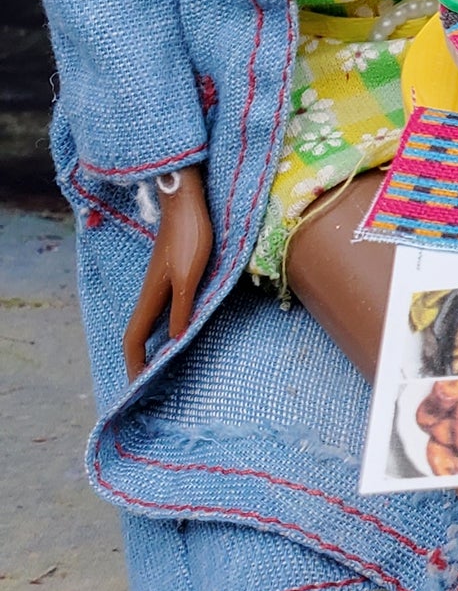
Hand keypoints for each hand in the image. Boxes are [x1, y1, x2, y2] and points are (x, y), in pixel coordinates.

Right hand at [123, 167, 213, 380]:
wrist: (187, 202)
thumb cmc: (190, 237)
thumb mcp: (190, 277)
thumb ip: (181, 309)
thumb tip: (172, 342)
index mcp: (150, 297)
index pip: (134, 340)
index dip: (134, 365)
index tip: (137, 388)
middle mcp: (149, 293)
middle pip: (136, 334)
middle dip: (138, 360)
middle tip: (146, 384)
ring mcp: (158, 284)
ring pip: (147, 322)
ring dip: (148, 345)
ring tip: (158, 365)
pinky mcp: (169, 274)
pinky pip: (158, 309)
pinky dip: (160, 327)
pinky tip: (173, 330)